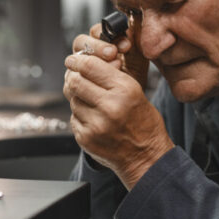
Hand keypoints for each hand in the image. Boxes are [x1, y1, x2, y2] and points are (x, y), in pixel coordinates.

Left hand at [64, 30, 173, 189]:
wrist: (146, 157)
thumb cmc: (143, 122)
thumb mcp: (135, 91)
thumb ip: (111, 76)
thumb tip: (84, 62)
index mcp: (125, 90)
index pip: (90, 66)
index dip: (78, 60)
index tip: (73, 60)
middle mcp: (110, 106)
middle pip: (75, 81)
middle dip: (74, 77)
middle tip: (76, 77)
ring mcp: (96, 124)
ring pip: (73, 100)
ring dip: (79, 99)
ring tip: (94, 105)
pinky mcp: (86, 138)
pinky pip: (73, 118)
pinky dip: (80, 116)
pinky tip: (94, 120)